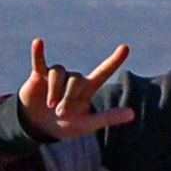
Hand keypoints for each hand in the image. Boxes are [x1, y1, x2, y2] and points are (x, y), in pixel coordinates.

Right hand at [16, 37, 135, 141]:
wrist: (37, 127)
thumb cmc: (64, 125)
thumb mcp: (85, 125)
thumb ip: (107, 118)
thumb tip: (132, 114)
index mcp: (86, 89)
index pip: (103, 72)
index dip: (114, 61)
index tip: (125, 47)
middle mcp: (73, 78)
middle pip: (75, 80)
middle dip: (68, 98)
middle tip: (61, 114)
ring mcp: (56, 75)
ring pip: (58, 73)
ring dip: (55, 90)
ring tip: (50, 106)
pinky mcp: (39, 75)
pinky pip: (39, 62)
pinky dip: (38, 53)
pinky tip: (38, 42)